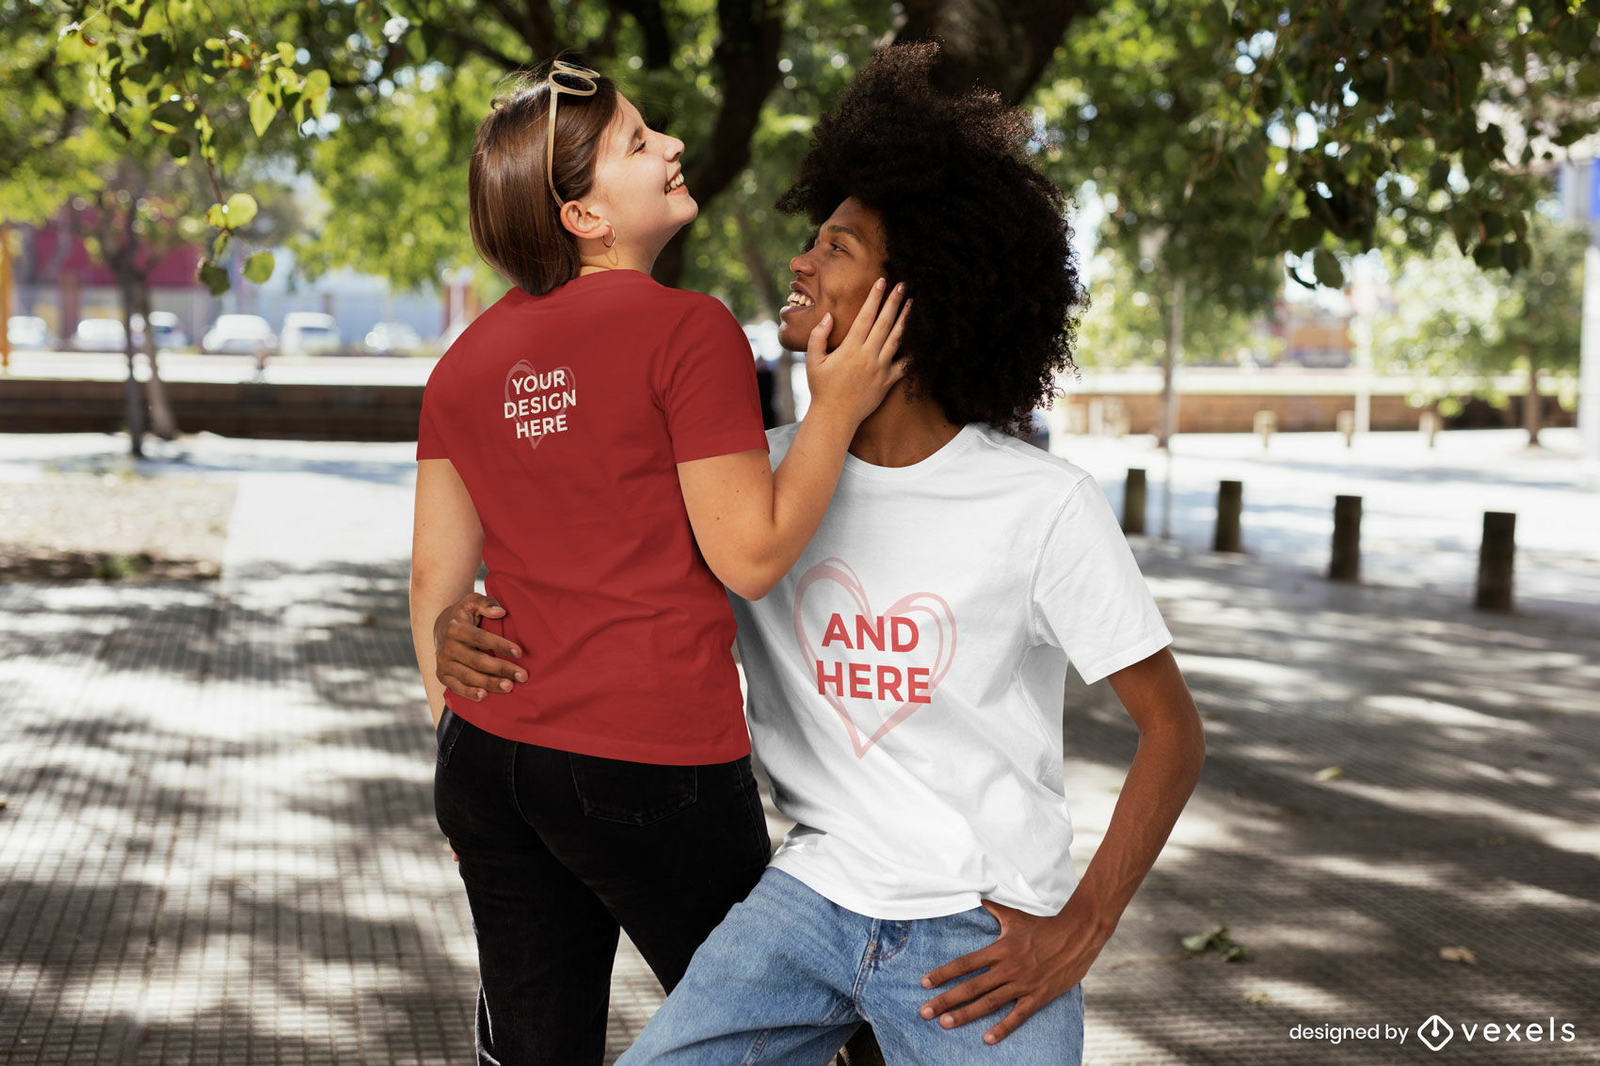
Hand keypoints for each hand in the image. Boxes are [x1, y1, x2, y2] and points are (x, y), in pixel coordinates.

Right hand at [433, 592, 526, 700]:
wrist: (441, 627)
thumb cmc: (464, 614)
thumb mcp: (472, 601)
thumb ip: (486, 603)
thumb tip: (500, 612)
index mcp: (456, 628)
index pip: (480, 638)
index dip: (500, 645)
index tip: (519, 652)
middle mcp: (447, 647)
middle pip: (477, 661)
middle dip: (501, 669)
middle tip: (522, 676)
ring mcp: (443, 663)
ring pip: (468, 676)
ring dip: (490, 683)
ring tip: (509, 687)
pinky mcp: (442, 675)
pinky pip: (456, 687)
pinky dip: (469, 693)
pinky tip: (484, 696)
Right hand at [804, 278, 909, 424]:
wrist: (835, 416)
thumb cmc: (822, 388)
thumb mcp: (812, 360)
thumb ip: (818, 336)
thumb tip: (828, 317)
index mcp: (850, 348)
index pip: (865, 317)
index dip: (874, 298)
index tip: (882, 282)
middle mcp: (868, 356)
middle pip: (885, 323)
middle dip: (894, 302)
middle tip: (903, 285)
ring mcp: (880, 369)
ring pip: (897, 339)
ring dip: (905, 320)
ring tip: (912, 304)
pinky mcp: (887, 382)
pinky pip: (905, 366)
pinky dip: (914, 354)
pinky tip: (922, 342)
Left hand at [918, 895, 1111, 1044]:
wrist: (1078, 933)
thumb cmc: (1045, 924)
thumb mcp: (1016, 915)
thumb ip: (994, 909)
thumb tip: (978, 897)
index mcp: (1000, 949)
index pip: (965, 964)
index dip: (943, 974)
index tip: (924, 984)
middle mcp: (1008, 968)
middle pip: (971, 987)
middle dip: (946, 1000)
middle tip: (924, 1012)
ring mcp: (1023, 983)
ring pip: (989, 1003)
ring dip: (966, 1014)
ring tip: (945, 1024)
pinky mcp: (1039, 996)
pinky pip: (1018, 1016)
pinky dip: (1003, 1028)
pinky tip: (987, 1039)